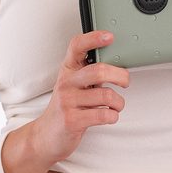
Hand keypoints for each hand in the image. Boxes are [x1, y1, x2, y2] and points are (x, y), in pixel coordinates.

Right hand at [31, 30, 130, 163]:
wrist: (46, 136)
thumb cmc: (67, 107)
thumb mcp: (74, 85)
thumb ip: (90, 73)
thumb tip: (118, 65)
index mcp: (68, 70)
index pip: (77, 46)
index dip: (94, 38)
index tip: (110, 36)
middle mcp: (66, 83)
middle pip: (98, 71)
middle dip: (120, 76)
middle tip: (125, 81)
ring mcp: (67, 101)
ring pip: (106, 95)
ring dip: (119, 102)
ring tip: (116, 105)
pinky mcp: (72, 120)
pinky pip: (103, 115)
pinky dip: (113, 116)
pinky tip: (109, 116)